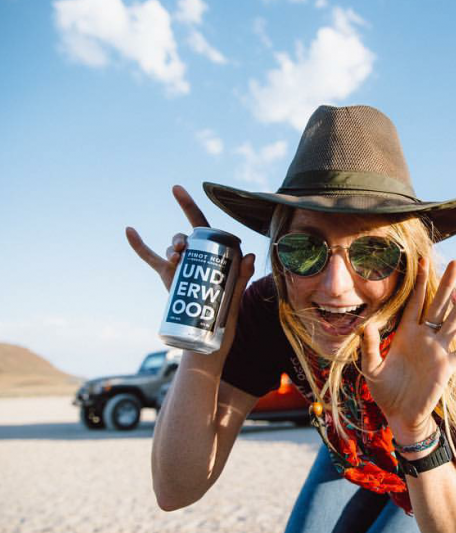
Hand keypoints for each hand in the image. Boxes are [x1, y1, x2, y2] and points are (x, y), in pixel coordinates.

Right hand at [125, 185, 255, 359]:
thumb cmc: (225, 321)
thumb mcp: (236, 298)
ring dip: (170, 247)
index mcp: (215, 256)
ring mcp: (181, 268)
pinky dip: (139, 246)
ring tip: (176, 258)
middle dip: (181, 237)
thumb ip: (241, 277)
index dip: (188, 205)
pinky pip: (150, 260)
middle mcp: (197, 258)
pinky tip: (129, 230)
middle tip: (182, 248)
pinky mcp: (168, 279)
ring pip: (171, 248)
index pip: (204, 226)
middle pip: (185, 237)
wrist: (205, 343)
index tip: (175, 189)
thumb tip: (249, 256)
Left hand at [360, 260, 455, 443]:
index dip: (420, 283)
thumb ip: (369, 346)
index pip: (415, 302)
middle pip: (438, 304)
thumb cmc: (384, 390)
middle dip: (447, 284)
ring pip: (454, 320)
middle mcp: (424, 337)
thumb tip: (367, 325)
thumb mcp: (371, 367)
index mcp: (405, 334)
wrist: (400, 414)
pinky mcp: (448, 366)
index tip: (424, 260)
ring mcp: (438, 350)